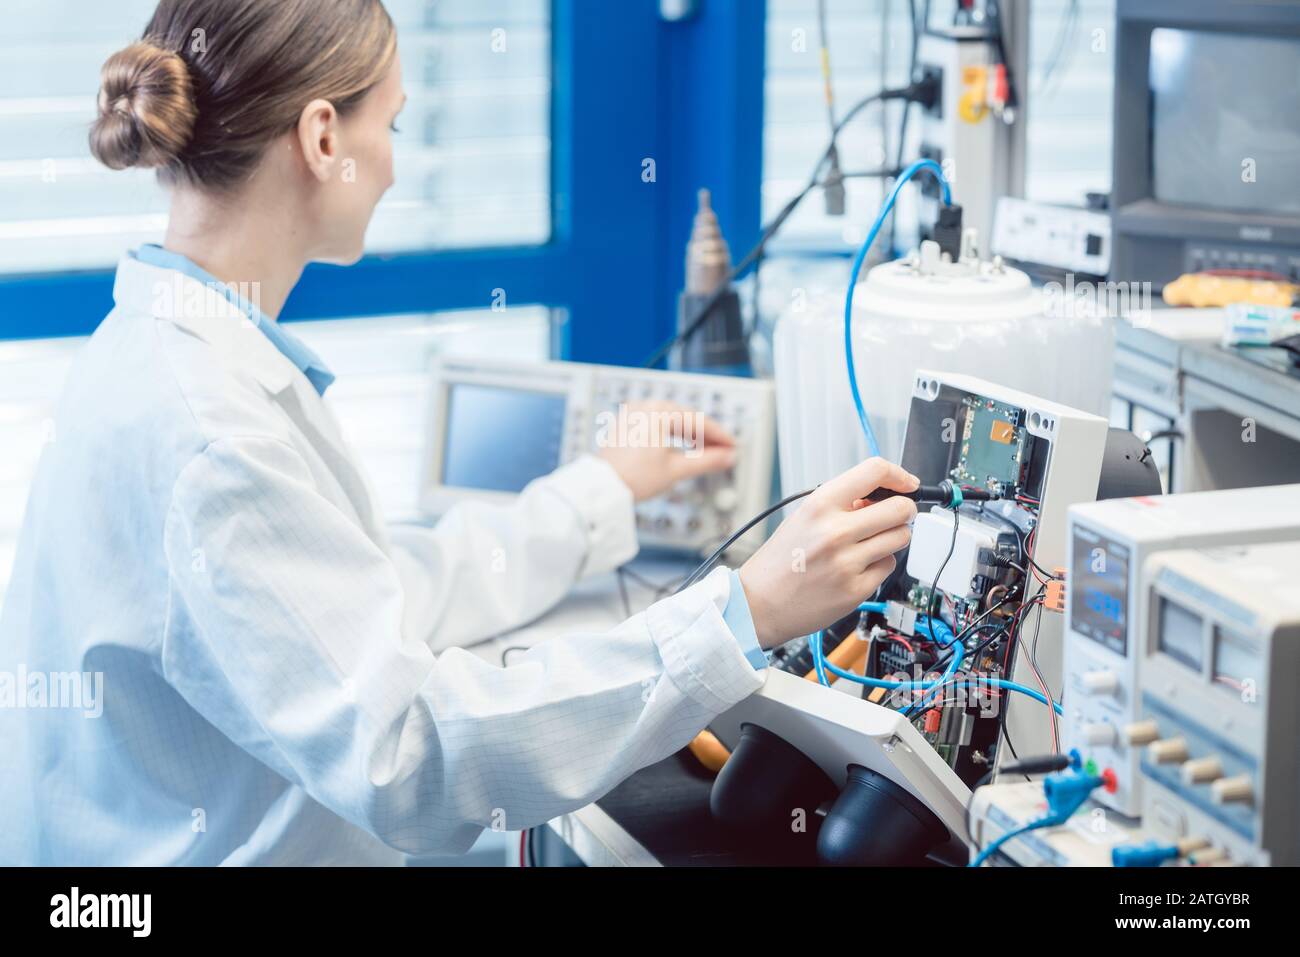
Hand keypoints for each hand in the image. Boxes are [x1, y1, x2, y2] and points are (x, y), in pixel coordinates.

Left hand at [596, 401, 735, 501]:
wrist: (602, 489)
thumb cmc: (631, 477)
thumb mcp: (676, 469)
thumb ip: (707, 461)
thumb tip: (727, 457)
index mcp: (658, 411)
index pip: (699, 421)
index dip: (720, 436)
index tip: (733, 446)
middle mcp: (645, 406)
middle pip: (687, 419)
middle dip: (706, 436)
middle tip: (723, 451)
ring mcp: (634, 414)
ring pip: (673, 421)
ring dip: (691, 436)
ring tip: (706, 453)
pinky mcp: (627, 424)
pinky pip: (658, 424)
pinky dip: (673, 436)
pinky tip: (683, 448)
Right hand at [738, 458, 918, 648]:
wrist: (759, 603)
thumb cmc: (780, 560)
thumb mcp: (803, 517)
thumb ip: (841, 504)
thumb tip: (881, 497)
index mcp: (819, 505)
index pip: (875, 471)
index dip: (899, 475)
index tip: (907, 483)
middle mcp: (835, 531)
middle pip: (900, 508)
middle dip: (904, 510)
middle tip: (895, 515)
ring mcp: (847, 562)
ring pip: (901, 538)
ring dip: (894, 537)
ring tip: (872, 542)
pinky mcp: (856, 589)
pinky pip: (888, 566)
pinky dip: (879, 564)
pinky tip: (858, 566)